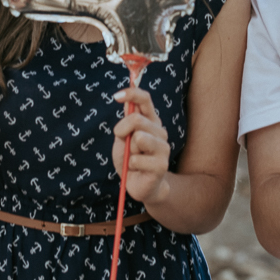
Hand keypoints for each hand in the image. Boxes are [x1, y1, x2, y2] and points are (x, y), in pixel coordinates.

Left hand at [111, 87, 171, 205]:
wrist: (139, 185)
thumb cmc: (130, 160)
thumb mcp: (122, 140)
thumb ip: (125, 124)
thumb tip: (126, 105)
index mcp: (150, 121)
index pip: (145, 100)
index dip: (131, 94)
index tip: (116, 96)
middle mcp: (160, 131)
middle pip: (136, 119)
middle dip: (122, 131)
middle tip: (123, 143)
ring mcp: (163, 147)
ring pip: (139, 138)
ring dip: (129, 151)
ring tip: (133, 159)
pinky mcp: (162, 164)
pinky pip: (137, 159)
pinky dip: (131, 165)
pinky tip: (137, 169)